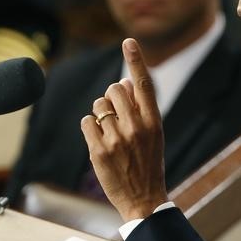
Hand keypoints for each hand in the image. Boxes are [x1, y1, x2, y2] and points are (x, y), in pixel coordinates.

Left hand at [80, 38, 168, 221]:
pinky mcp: (98, 151)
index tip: (128, 41)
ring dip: (100, 114)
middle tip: (116, 115)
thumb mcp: (152, 134)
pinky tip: (99, 141)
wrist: (143, 199)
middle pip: (114, 90)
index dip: (136, 60)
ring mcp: (117, 139)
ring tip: (110, 133)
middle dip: (111, 97)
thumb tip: (125, 81)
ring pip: (98, 105)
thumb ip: (139, 108)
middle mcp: (136, 127)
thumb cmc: (148, 163)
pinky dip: (90, 128)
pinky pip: (86, 122)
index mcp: (153, 121)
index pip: (144, 84)